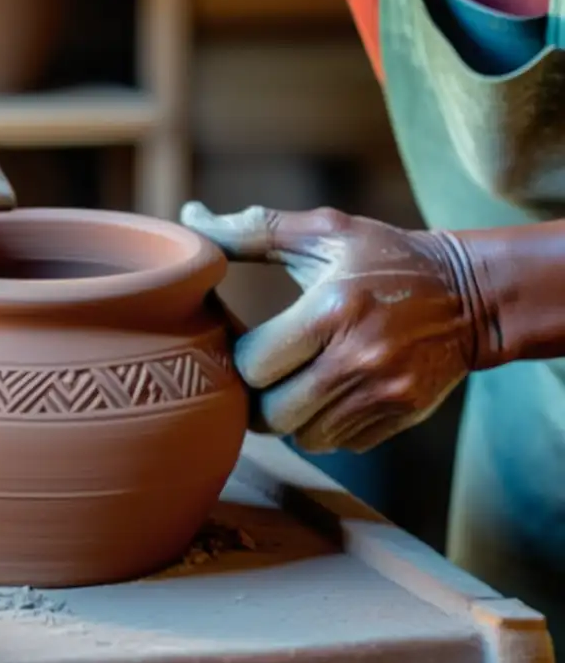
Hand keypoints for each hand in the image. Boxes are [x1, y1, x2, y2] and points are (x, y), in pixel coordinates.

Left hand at [181, 202, 479, 452]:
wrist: (473, 295)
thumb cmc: (386, 257)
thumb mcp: (325, 231)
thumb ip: (254, 230)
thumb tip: (188, 218)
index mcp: (332, 309)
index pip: (253, 364)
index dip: (239, 357)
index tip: (245, 340)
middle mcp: (359, 358)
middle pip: (271, 414)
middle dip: (258, 396)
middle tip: (264, 371)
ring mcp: (384, 393)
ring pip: (303, 436)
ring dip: (291, 416)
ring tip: (299, 380)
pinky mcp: (401, 415)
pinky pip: (340, 444)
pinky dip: (327, 426)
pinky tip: (335, 392)